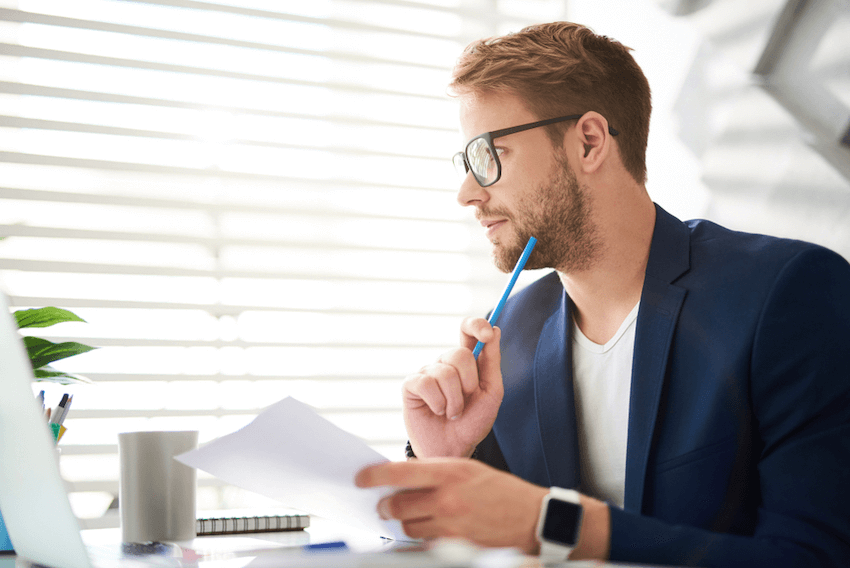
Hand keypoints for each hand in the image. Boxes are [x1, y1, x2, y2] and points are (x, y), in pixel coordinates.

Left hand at [356, 458, 546, 552]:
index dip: (373, 476)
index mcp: (449, 472)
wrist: (532, 517)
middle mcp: (447, 498)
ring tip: (415, 516)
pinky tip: (430, 530)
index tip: (360, 479)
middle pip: (397, 504)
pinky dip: (421, 538)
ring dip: (405, 522)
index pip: (399, 472)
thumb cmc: (499, 490)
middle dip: (386, 505)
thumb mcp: (468, 469)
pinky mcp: (456, 547)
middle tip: (385, 504)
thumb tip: (401, 477)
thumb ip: (435, 473)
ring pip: (408, 526)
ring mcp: (451, 525)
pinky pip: (424, 544)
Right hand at [402, 318, 502, 457]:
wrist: (454, 448)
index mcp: (467, 361)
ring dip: (454, 400)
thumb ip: (492, 361)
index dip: (476, 325)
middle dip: (469, 382)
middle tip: (467, 400)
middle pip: (458, 353)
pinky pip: (426, 383)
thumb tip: (494, 329)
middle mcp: (445, 363)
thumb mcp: (491, 392)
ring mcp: (427, 373)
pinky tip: (437, 411)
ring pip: (444, 372)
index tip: (487, 334)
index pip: (467, 329)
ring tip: (452, 413)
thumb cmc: (473, 422)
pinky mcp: (411, 385)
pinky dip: (438, 403)